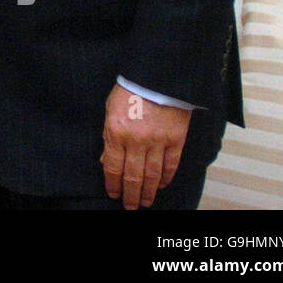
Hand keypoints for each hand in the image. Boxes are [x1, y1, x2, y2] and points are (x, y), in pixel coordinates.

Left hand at [100, 83, 190, 208]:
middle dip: (130, 195)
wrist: (158, 76)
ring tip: (144, 202)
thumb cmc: (131, 89)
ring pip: (152, 176)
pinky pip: (170, 165)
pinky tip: (160, 186)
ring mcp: (158, 141)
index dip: (112, 184)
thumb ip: (108, 136)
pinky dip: (165, 179)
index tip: (113, 194)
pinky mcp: (176, 140)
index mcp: (116, 132)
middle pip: (132, 177)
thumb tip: (106, 160)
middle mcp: (136, 140)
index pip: (112, 167)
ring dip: (147, 192)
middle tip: (130, 207)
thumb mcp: (110, 110)